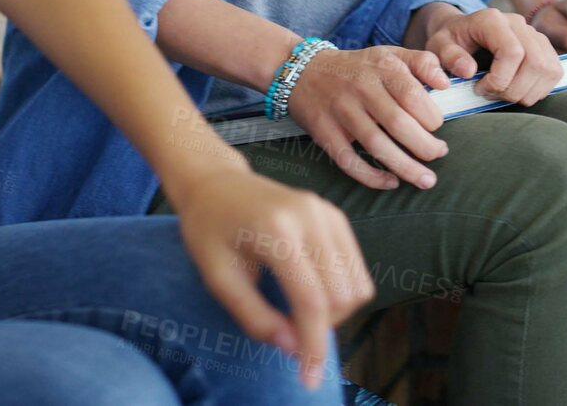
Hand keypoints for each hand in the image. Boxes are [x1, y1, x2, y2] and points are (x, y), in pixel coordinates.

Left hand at [167, 168, 373, 390]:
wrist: (216, 184)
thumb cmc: (209, 232)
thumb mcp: (217, 279)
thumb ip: (254, 316)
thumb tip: (293, 349)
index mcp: (276, 230)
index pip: (311, 300)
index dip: (313, 346)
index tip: (309, 382)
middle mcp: (311, 216)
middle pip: (340, 296)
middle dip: (320, 329)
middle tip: (285, 331)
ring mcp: (328, 212)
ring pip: (357, 285)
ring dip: (334, 313)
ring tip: (296, 310)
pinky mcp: (336, 216)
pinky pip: (357, 268)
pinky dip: (341, 292)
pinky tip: (310, 292)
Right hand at [288, 45, 452, 190]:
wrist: (304, 70)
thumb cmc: (358, 66)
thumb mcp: (390, 53)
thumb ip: (423, 62)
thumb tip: (446, 84)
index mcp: (381, 68)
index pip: (413, 95)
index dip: (432, 117)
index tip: (438, 127)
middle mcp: (361, 89)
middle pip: (398, 123)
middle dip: (425, 146)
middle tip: (440, 154)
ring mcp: (341, 111)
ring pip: (376, 144)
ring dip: (405, 167)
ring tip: (426, 180)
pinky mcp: (325, 132)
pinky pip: (348, 160)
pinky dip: (371, 176)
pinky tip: (391, 182)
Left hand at [427, 6, 563, 104]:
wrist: (463, 32)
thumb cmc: (451, 41)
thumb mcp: (438, 47)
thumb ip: (448, 57)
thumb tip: (468, 71)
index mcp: (492, 20)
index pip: (512, 52)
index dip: (499, 79)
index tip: (479, 89)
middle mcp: (519, 24)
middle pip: (535, 63)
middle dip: (514, 90)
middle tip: (492, 95)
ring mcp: (535, 35)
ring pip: (549, 70)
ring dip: (528, 92)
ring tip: (503, 93)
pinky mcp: (545, 48)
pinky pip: (554, 73)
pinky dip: (538, 89)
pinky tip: (517, 90)